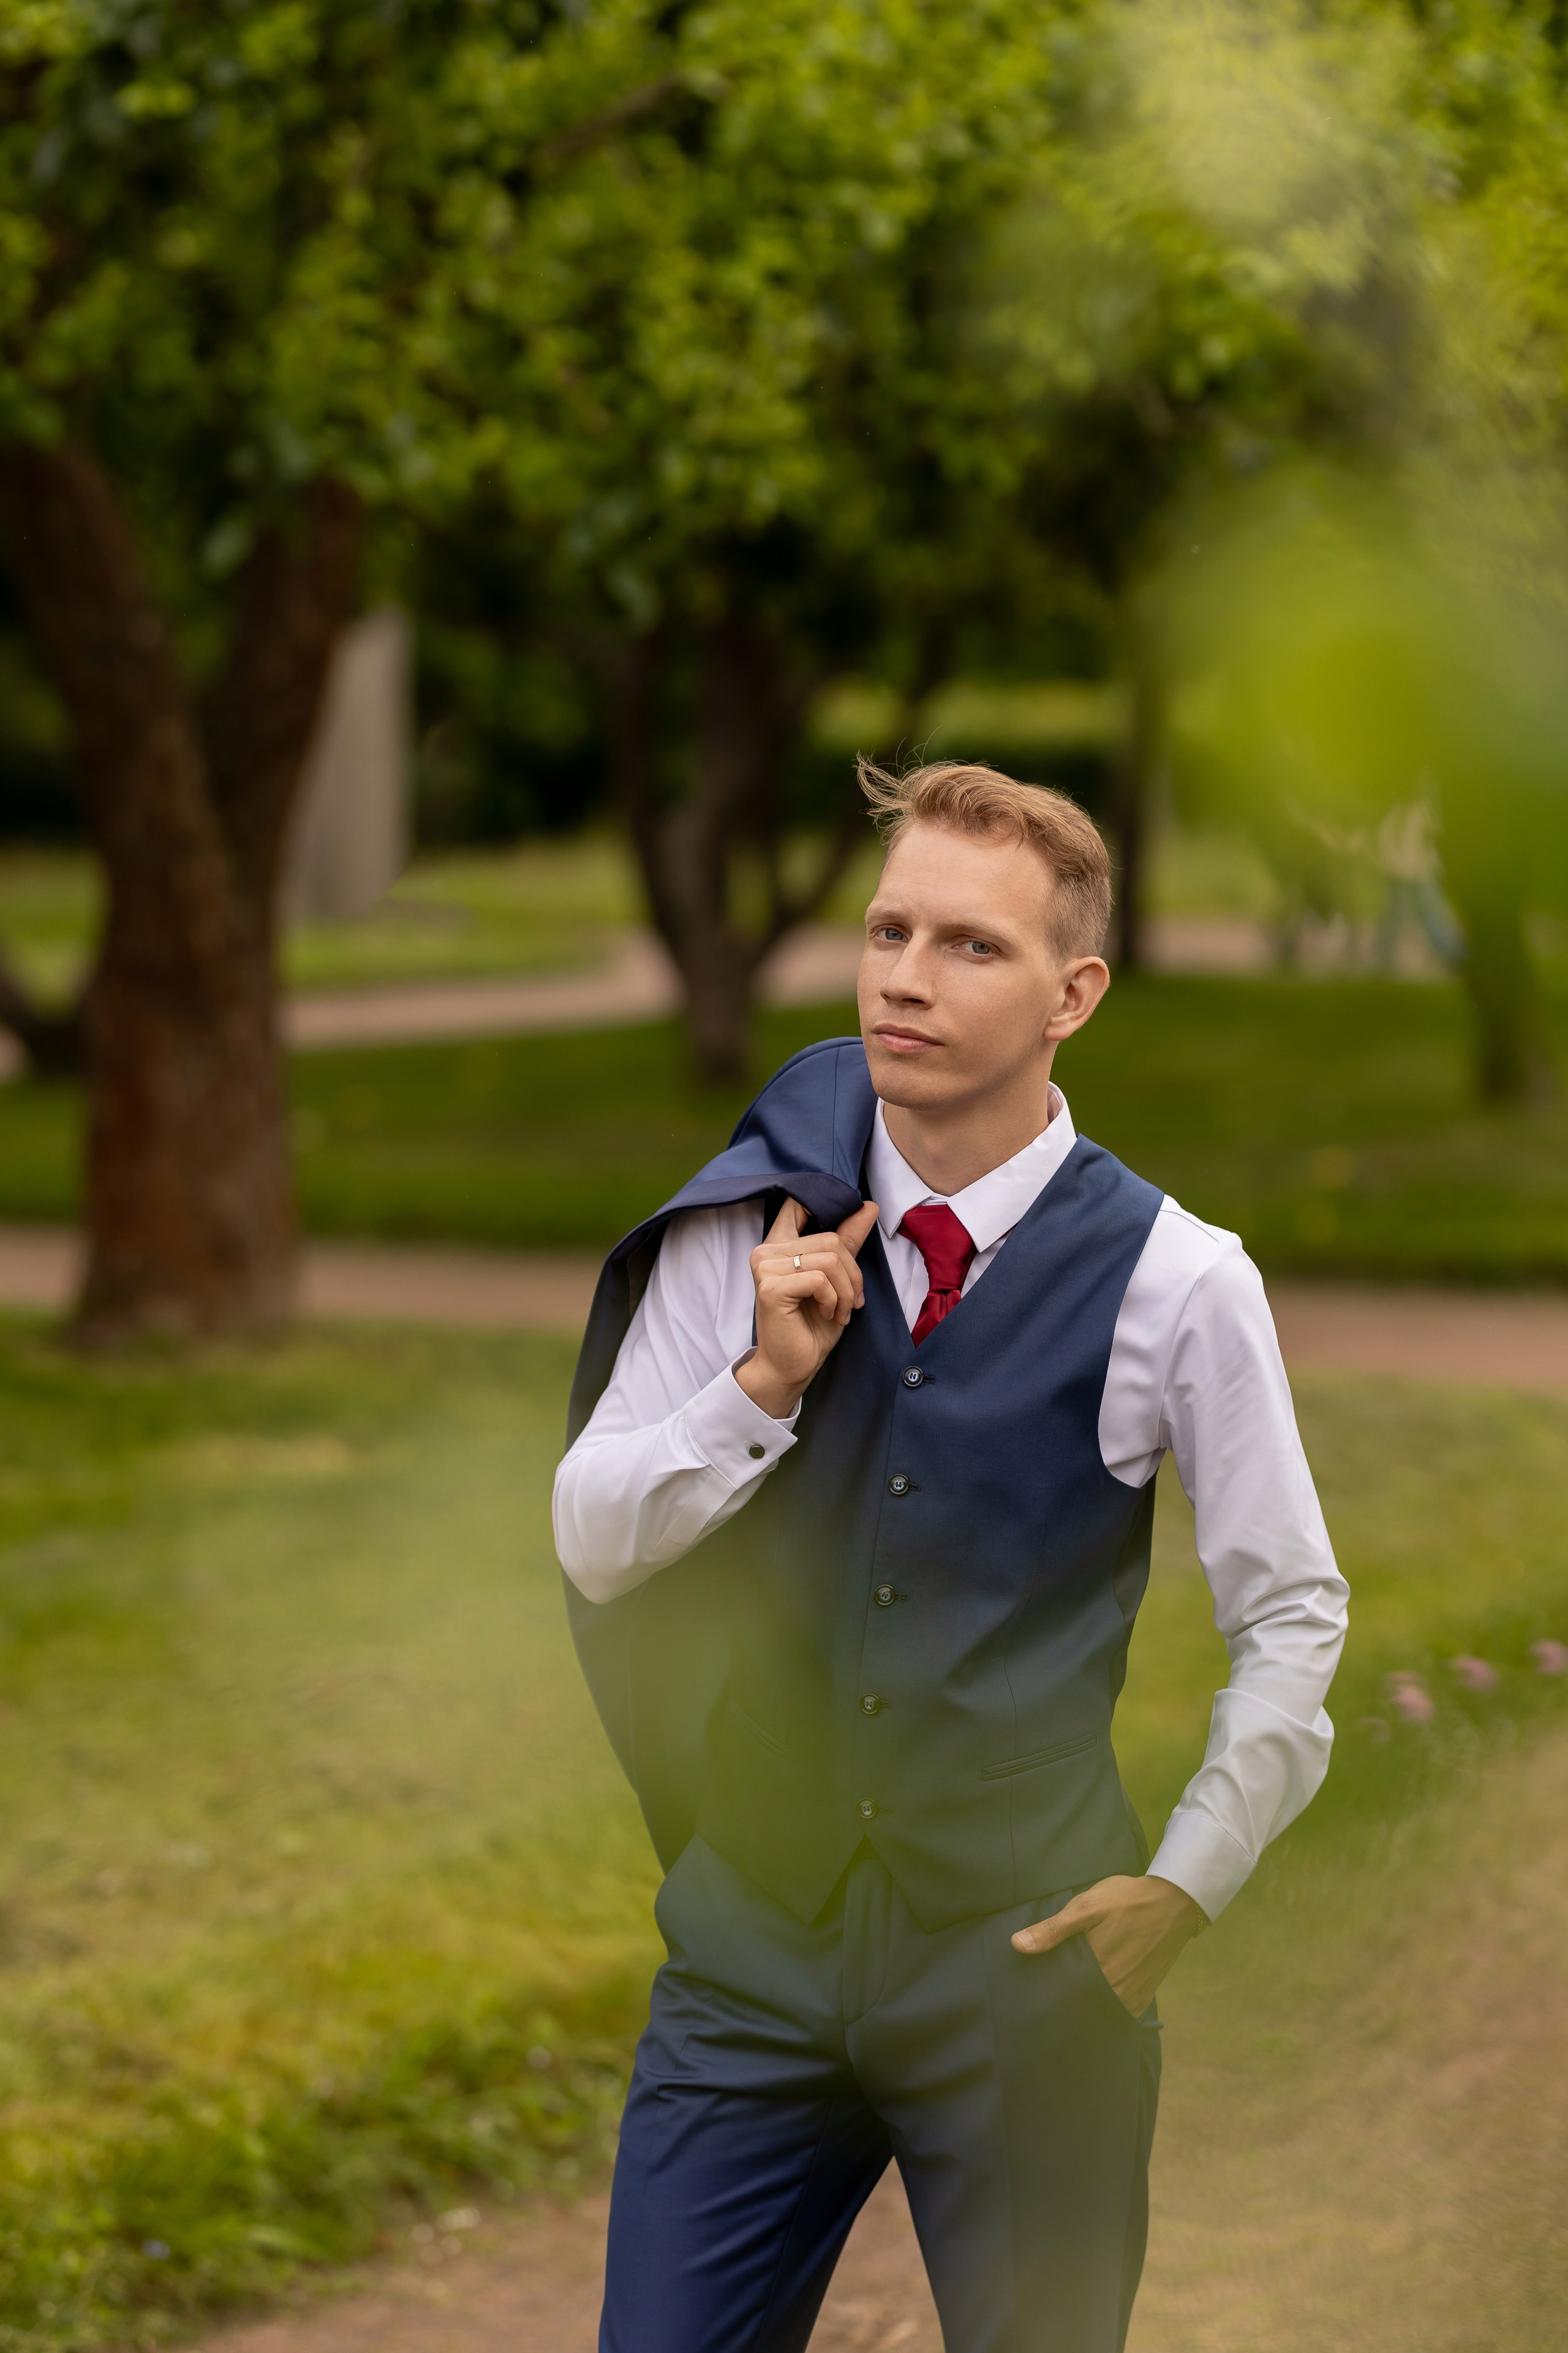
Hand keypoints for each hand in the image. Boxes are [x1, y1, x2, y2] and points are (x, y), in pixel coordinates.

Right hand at [734, 1195, 880, 1418]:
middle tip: (852, 1302)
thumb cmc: (812, 1325)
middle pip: (830, 1239)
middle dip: (852, 1273)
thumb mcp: (838, 1279)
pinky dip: (834, 1300)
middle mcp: (767, 1251)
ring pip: (829, 1259)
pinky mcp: (770, 1287)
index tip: (850, 1225)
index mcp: (780, 1244)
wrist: (793, 1366)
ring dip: (846, 1290)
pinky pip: (820, 1279)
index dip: (827, 1206)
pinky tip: (829, 1315)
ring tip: (841, 1311)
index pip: (797, 1204)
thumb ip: (847, 1242)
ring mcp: (765, 1267)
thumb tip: (868, 1206)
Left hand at [1011, 1873, 1207, 2017]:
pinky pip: (1120, 2009)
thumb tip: (1017, 1945)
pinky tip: (1095, 1997)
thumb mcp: (1087, 1906)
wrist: (1173, 1902)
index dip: (1049, 1998)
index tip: (1034, 1998)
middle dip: (1066, 2005)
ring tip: (1069, 1999)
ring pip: (1102, 2010)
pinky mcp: (1145, 1994)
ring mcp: (1133, 1996)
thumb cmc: (1127, 1901)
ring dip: (1087, 2007)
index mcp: (1097, 1971)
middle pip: (1083, 2007)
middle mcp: (1116, 1991)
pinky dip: (1107, 2006)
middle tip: (1047, 2001)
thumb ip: (1054, 1929)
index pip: (1065, 1997)